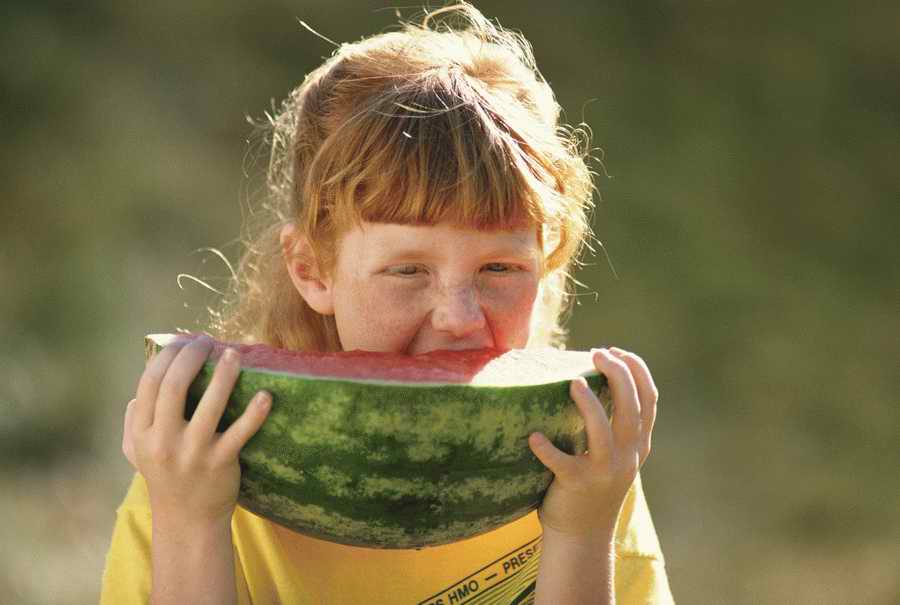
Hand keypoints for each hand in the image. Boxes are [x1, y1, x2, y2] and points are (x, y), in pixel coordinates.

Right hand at [121, 335, 270, 524]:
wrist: (188, 520)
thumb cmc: (165, 476)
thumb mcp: (136, 452)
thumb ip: (132, 421)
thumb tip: (139, 390)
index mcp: (142, 432)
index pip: (150, 382)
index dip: (168, 355)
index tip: (185, 340)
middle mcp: (163, 441)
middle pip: (174, 386)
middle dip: (192, 356)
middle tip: (209, 341)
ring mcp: (192, 453)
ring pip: (209, 404)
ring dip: (225, 374)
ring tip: (235, 354)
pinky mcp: (220, 463)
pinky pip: (240, 432)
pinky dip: (255, 412)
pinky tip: (266, 395)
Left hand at [528, 347, 657, 539]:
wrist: (582, 536)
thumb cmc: (591, 485)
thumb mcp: (614, 455)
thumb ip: (613, 426)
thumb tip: (591, 378)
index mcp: (638, 445)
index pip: (649, 401)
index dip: (637, 371)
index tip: (617, 350)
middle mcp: (627, 457)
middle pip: (632, 409)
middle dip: (619, 376)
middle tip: (598, 353)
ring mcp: (604, 472)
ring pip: (603, 433)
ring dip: (590, 405)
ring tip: (574, 383)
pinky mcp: (577, 485)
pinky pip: (561, 463)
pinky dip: (546, 449)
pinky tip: (533, 436)